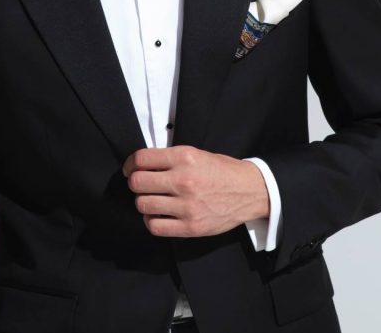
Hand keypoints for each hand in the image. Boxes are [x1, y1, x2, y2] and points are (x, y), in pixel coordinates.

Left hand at [121, 145, 269, 237]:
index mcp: (185, 158)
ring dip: (143, 202)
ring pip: (142, 205)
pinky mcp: (190, 226)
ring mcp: (186, 205)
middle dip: (135, 183)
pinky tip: (159, 214)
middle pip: (137, 183)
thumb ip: (171, 159)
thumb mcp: (198, 154)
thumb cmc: (223, 171)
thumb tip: (142, 165)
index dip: (130, 164)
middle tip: (141, 185)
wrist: (250, 191)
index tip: (131, 169)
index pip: (141, 159)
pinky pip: (154, 226)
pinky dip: (152, 220)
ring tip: (153, 200)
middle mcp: (184, 180)